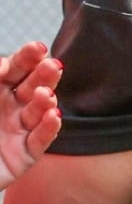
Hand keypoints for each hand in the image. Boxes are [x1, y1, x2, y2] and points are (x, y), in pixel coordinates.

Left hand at [0, 41, 62, 189]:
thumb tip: (2, 64)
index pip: (15, 69)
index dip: (27, 58)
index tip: (39, 48)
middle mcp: (8, 109)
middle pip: (32, 87)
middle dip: (43, 76)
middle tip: (52, 66)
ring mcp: (17, 131)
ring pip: (39, 112)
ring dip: (46, 101)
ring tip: (45, 96)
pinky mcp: (24, 155)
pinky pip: (40, 140)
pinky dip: (49, 128)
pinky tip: (54, 116)